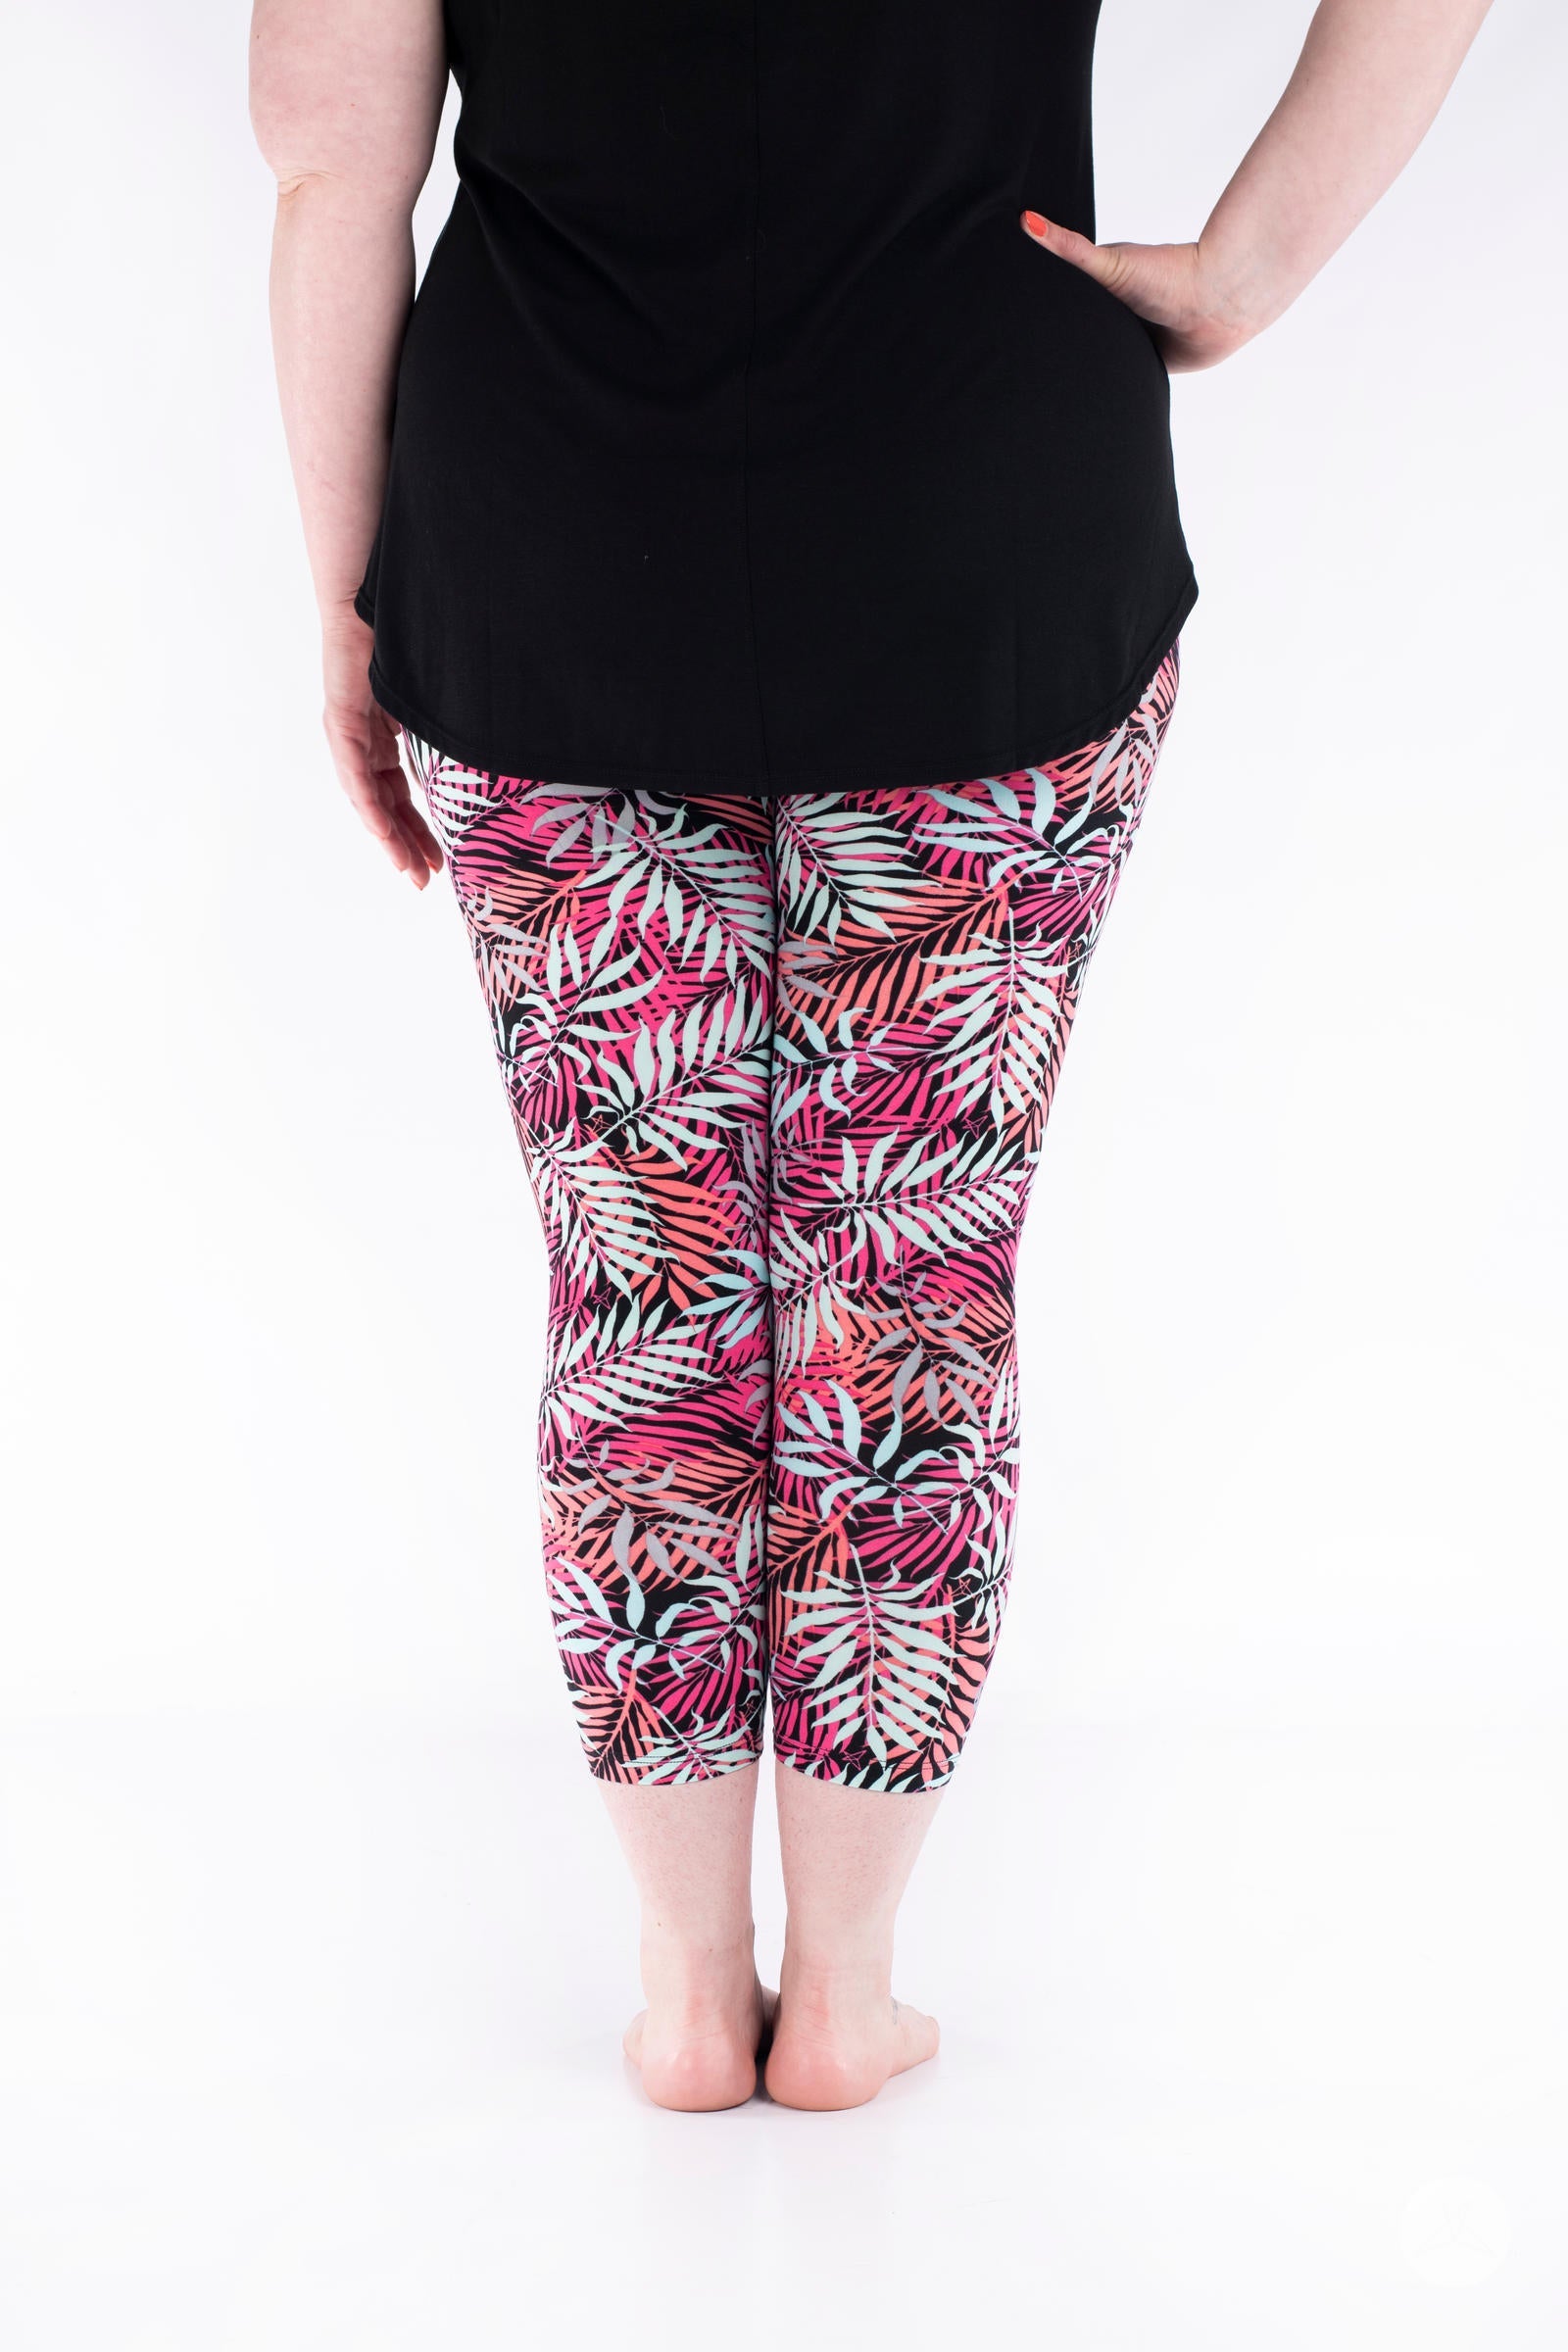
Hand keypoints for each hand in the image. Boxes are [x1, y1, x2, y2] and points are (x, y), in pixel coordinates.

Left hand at [321, 603, 443, 887]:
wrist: (384, 590)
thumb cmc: (415, 630)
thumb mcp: (442, 693)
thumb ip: (453, 727)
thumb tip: (497, 748)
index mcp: (388, 731)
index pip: (403, 791)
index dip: (421, 828)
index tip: (441, 861)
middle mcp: (365, 737)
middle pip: (387, 804)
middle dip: (407, 844)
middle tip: (427, 879)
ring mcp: (351, 730)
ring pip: (368, 798)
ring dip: (389, 837)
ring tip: (409, 870)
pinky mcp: (343, 718)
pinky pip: (355, 774)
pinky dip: (369, 805)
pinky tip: (383, 832)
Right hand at [1020, 212, 1255, 373]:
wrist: (1218, 304)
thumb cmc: (1169, 274)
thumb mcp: (1107, 263)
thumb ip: (1068, 249)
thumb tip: (1026, 221)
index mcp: (1101, 292)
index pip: (1059, 306)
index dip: (1037, 313)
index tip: (1008, 322)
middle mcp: (1114, 318)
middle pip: (1074, 336)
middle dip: (1056, 347)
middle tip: (1024, 363)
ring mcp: (1129, 344)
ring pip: (1095, 362)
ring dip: (1082, 371)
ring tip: (1050, 385)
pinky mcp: (1144, 369)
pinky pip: (1119, 385)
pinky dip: (1108, 390)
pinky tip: (1089, 396)